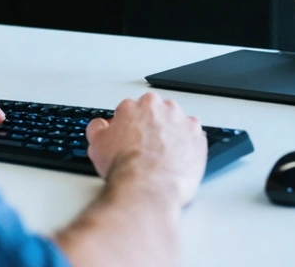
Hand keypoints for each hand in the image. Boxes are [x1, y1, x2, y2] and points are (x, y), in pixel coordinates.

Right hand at [85, 92, 206, 208]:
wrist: (146, 188)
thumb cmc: (125, 168)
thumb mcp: (97, 145)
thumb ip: (98, 128)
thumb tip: (100, 125)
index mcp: (135, 106)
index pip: (132, 109)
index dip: (129, 126)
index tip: (130, 138)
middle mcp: (160, 108)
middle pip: (156, 112)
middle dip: (152, 126)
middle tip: (146, 147)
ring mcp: (181, 122)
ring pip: (177, 122)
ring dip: (172, 133)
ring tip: (164, 155)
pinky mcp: (198, 137)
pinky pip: (194, 136)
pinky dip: (188, 145)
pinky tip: (179, 158)